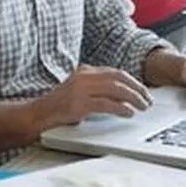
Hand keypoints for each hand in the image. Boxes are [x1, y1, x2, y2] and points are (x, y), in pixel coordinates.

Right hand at [33, 66, 152, 126]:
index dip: (132, 82)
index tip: (143, 91)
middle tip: (148, 99)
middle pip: (119, 78)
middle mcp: (84, 76)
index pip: (115, 73)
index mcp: (85, 71)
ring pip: (115, 90)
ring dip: (133, 98)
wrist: (37, 115)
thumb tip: (123, 95)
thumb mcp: (79, 91)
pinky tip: (129, 113)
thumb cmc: (59, 107)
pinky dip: (121, 108)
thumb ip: (97, 89)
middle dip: (137, 88)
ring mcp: (80, 90)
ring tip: (142, 106)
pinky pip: (106, 104)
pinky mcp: (79, 104)